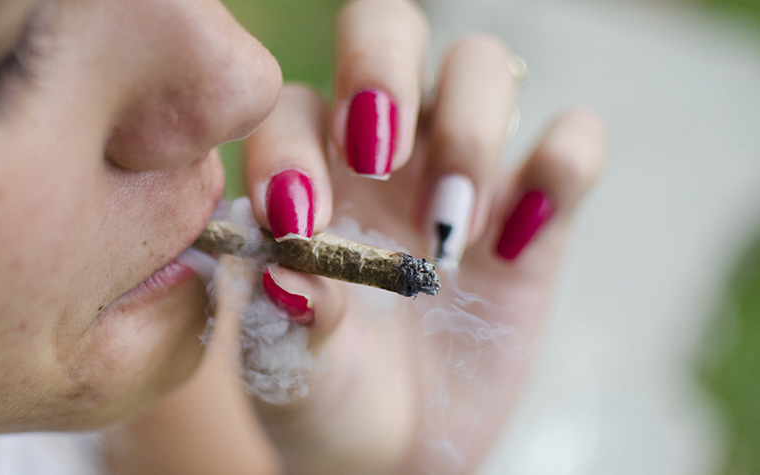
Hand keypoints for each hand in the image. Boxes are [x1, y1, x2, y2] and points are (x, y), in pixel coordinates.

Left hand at [243, 0, 606, 472]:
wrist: (400, 449)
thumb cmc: (327, 395)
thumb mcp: (291, 370)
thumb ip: (287, 318)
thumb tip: (293, 268)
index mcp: (305, 172)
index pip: (289, 109)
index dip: (291, 148)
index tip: (302, 221)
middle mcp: (382, 150)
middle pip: (385, 30)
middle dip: (382, 69)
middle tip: (380, 156)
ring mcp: (462, 169)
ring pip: (480, 65)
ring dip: (469, 132)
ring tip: (449, 230)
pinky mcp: (538, 208)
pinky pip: (575, 137)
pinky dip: (563, 164)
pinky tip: (516, 241)